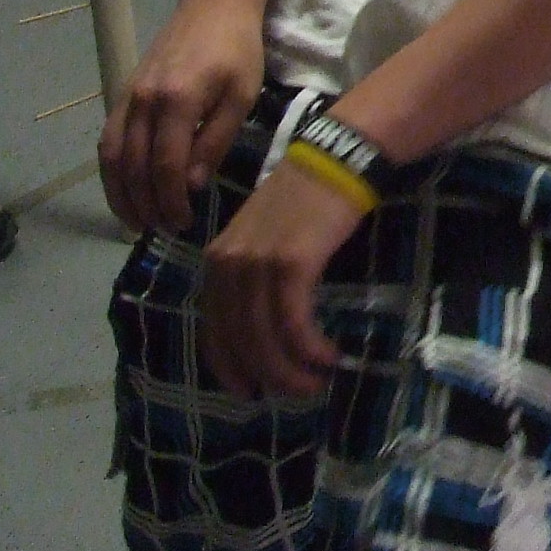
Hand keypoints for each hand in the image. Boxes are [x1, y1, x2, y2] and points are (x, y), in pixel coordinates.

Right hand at [99, 0, 264, 233]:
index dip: (170, 200)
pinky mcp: (123, 93)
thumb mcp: (241, 97)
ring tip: (137, 221)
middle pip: (134, 167)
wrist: (213, 4)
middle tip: (163, 229)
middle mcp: (143, 100)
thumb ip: (215, 141)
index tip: (183, 222)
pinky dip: (111, 170)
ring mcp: (128, 95)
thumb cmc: (238, 50)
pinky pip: (108, 139)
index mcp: (177, 101)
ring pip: (112, 157)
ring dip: (120, 194)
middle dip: (146, 204)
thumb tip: (190, 185)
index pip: (165, 166)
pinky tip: (123, 190)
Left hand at [196, 157, 362, 398]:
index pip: (213, 330)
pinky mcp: (291, 263)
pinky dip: (308, 349)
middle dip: (267, 375)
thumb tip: (263, 326)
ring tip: (317, 382)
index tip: (251, 391)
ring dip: (291, 371)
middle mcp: (228, 264)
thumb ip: (254, 275)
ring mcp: (257, 263)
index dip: (229, 367)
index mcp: (217, 260)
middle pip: (239, 340)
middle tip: (298, 393)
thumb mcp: (266, 237)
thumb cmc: (308, 199)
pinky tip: (327, 357)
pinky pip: (293, 323)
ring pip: (264, 338)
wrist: (337, 157)